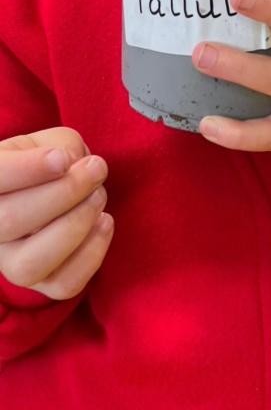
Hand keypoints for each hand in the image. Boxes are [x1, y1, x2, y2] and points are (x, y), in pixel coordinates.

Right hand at [0, 128, 112, 299]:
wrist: (56, 192)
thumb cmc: (50, 163)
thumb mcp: (51, 142)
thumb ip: (58, 147)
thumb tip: (69, 165)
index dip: (28, 169)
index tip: (63, 159)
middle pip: (8, 222)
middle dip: (64, 192)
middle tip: (96, 169)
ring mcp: (10, 262)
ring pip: (30, 264)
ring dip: (75, 225)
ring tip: (99, 196)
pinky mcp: (42, 283)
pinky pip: (64, 284)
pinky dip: (92, 253)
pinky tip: (104, 222)